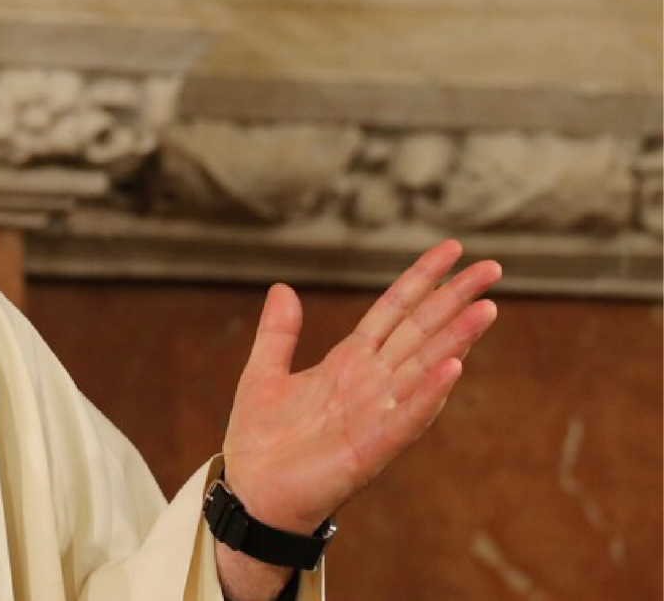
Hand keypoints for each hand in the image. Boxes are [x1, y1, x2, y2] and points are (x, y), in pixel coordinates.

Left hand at [214, 240, 499, 599]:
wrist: (251, 495)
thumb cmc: (262, 441)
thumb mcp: (263, 374)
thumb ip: (278, 334)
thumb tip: (283, 287)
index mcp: (349, 362)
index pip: (394, 311)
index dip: (421, 279)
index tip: (452, 249)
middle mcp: (371, 384)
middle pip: (420, 332)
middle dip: (454, 300)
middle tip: (492, 268)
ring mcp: (374, 415)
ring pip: (422, 369)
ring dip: (454, 341)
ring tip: (485, 310)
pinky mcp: (369, 449)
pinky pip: (405, 419)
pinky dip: (427, 394)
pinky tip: (452, 369)